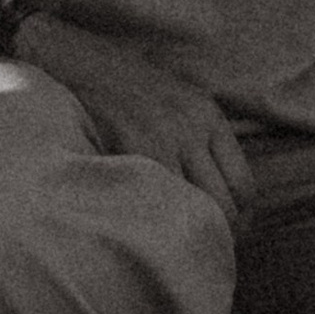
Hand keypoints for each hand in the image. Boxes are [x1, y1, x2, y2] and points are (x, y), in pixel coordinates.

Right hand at [12, 12, 252, 232]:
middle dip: (219, 239)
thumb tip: (214, 203)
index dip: (239, 224)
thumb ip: (195, 142)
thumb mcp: (171, 104)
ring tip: (173, 253)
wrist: (69, 56)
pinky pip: (157, 200)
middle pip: (226, 205)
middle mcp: (191, 125)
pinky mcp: (130, 144)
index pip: (245, 187)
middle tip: (200, 256)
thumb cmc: (116, 88)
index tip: (225, 240)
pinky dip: (156, 224)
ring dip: (187, 237)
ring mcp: (161, 135)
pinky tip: (145, 233)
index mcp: (208, 115)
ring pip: (194, 209)